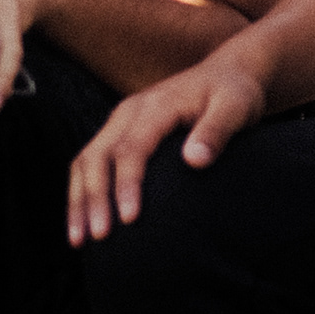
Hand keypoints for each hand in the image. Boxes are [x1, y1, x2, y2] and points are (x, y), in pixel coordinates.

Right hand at [67, 38, 277, 244]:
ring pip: (85, 161)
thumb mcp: (236, 107)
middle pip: (97, 156)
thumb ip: (216, 131)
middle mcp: (129, 112)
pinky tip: (84, 221)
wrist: (227, 74)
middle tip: (98, 237)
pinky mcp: (120, 133)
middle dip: (93, 199)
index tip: (129, 220)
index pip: (131, 149)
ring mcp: (120, 122)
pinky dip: (82, 192)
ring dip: (79, 200)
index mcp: (155, 106)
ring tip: (78, 239)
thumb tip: (194, 161)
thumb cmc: (234, 93)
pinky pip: (90, 162)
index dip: (126, 185)